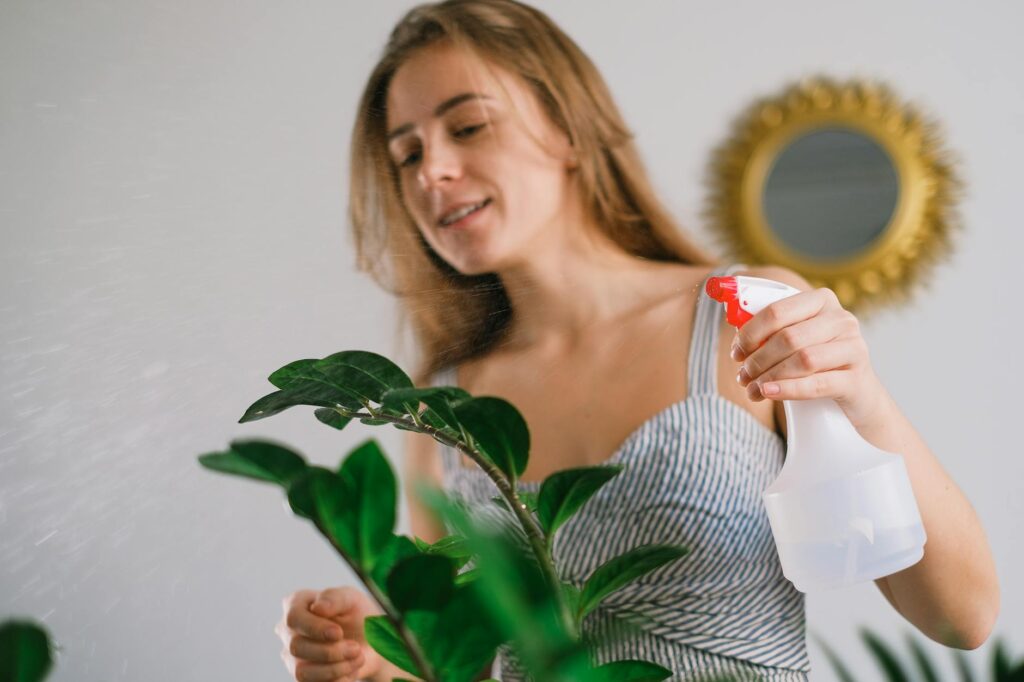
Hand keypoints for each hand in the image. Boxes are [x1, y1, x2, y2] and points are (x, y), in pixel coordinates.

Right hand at [276, 586, 384, 681]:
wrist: (370, 641)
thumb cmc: (356, 613)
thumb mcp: (351, 598)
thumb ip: (335, 598)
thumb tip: (317, 607)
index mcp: (296, 604)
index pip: (293, 618)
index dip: (314, 628)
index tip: (338, 633)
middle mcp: (288, 631)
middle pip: (296, 646)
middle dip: (330, 651)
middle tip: (356, 648)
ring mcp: (292, 656)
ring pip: (301, 671)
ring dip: (334, 669)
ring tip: (358, 659)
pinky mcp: (303, 677)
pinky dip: (336, 681)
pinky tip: (351, 670)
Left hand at [731, 286, 885, 426]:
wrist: (857, 394)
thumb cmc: (815, 362)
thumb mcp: (793, 339)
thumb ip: (767, 328)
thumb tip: (733, 320)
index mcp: (821, 301)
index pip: (777, 311)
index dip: (750, 333)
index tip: (736, 352)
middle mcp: (841, 320)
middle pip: (788, 337)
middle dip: (757, 359)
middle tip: (743, 376)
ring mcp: (854, 348)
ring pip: (802, 359)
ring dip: (770, 376)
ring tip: (753, 389)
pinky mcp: (857, 379)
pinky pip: (817, 384)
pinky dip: (788, 389)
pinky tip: (768, 392)